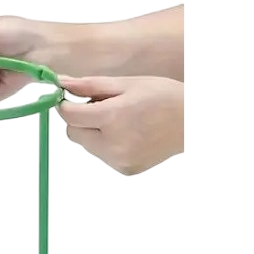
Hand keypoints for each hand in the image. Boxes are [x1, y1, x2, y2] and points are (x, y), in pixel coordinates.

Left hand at [57, 75, 183, 174]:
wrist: (191, 123)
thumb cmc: (162, 97)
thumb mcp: (127, 84)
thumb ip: (91, 86)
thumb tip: (62, 83)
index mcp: (113, 118)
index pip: (70, 117)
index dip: (65, 106)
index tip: (68, 99)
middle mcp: (113, 144)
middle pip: (74, 134)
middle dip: (80, 121)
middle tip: (101, 108)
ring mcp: (118, 160)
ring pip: (87, 146)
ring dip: (95, 133)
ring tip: (121, 121)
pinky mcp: (124, 170)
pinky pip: (102, 156)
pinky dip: (108, 145)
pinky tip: (129, 135)